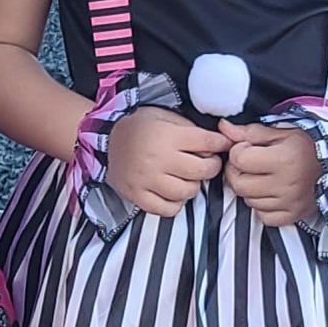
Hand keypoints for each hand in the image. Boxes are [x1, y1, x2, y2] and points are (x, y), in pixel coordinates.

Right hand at [105, 105, 229, 216]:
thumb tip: (221, 144)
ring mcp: (146, 180)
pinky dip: (175, 203)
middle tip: (204, 162)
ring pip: (187, 192)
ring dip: (192, 186)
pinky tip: (172, 191)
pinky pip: (167, 209)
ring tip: (186, 177)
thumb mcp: (167, 117)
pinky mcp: (136, 195)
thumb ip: (193, 129)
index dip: (221, 144)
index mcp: (167, 136)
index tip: (221, 145)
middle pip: (202, 171)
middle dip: (210, 166)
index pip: (208, 143)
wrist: (106, 138)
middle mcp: (157, 159)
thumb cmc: (141, 126)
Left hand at [219, 121, 320, 226]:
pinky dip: (262, 207)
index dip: (238, 151)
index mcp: (284, 159)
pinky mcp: (294, 215)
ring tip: (262, 176)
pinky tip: (270, 193)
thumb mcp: (281, 131)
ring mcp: (290, 202)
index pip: (239, 159)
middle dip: (237, 172)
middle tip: (248, 164)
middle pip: (239, 184)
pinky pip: (264, 217)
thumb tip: (223, 128)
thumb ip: (249, 132)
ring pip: (248, 201)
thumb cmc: (310, 144)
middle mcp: (286, 184)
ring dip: (249, 189)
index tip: (247, 148)